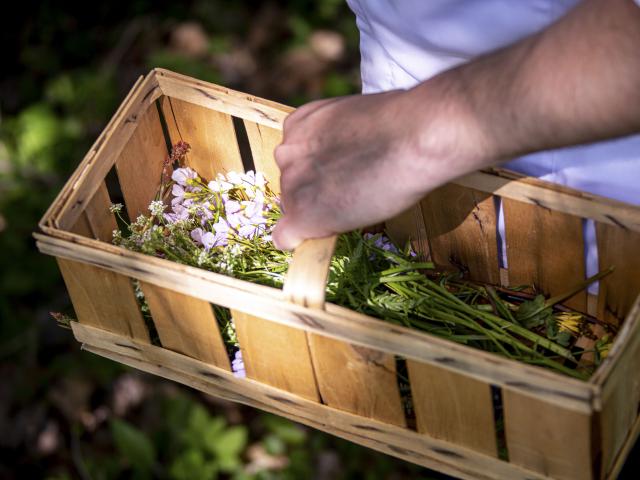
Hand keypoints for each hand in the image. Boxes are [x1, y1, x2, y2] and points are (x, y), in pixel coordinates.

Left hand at [272, 85, 489, 249]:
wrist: (413, 139)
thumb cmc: (399, 125)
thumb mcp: (352, 120)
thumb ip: (335, 142)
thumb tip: (341, 161)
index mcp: (296, 125)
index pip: (295, 159)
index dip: (318, 171)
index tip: (338, 176)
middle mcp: (286, 154)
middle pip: (292, 183)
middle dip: (316, 189)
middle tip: (354, 188)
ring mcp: (291, 184)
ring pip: (294, 208)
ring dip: (317, 210)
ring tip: (358, 200)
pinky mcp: (301, 215)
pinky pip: (286, 238)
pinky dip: (303, 239)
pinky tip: (328, 231)